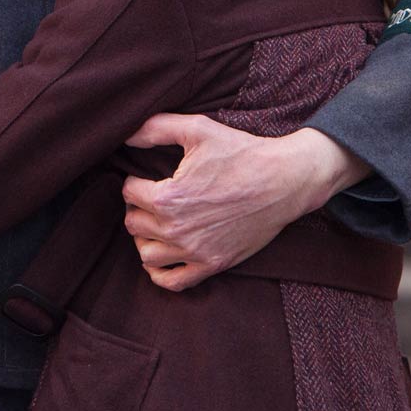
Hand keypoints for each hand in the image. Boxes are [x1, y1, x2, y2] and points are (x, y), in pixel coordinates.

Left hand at [120, 114, 368, 291]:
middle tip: (150, 198)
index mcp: (169, 197)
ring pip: (146, 254)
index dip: (134, 182)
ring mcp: (195, 251)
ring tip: (157, 222)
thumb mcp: (198, 129)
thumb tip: (126, 133)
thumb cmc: (242, 152)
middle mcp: (178, 229)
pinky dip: (160, 272)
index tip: (145, 177)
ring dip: (145, 238)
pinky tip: (165, 253)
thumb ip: (156, 128)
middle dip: (138, 208)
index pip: (128, 194)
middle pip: (133, 224)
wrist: (284, 181)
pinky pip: (173, 282)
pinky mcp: (213, 265)